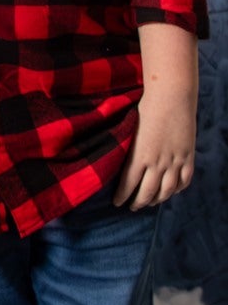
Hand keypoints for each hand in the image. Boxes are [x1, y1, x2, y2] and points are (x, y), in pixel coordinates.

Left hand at [114, 23, 198, 207]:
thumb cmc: (145, 109)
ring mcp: (174, 161)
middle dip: (138, 203)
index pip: (128, 185)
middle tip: (133, 207)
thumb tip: (118, 161)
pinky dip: (177, 189)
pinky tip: (171, 191)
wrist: (171, 97)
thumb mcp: (129, 131)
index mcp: (138, 157)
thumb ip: (127, 149)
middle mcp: (157, 163)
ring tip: (151, 202)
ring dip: (158, 199)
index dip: (122, 197)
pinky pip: (185, 180)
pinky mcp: (188, 156)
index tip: (117, 203)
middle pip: (147, 192)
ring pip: (167, 190)